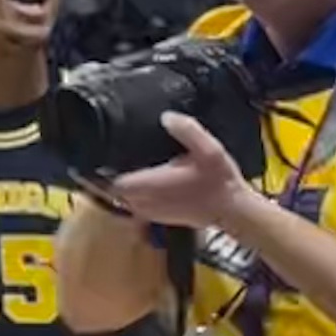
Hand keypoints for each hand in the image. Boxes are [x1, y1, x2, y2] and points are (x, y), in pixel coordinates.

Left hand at [102, 113, 255, 234]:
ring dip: (124, 185)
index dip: (102, 169)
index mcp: (151, 185)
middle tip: (111, 155)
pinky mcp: (160, 218)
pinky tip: (146, 180)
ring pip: (124, 200)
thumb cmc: (220, 181)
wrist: (235, 211)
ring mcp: (152, 213)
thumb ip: (188, 131)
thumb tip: (166, 117)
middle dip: (110, 174)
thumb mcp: (209, 149)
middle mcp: (146, 202)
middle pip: (113, 191)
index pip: (112, 181)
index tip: (100, 153)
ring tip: (126, 165)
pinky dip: (136, 194)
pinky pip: (138, 206)